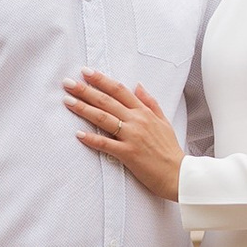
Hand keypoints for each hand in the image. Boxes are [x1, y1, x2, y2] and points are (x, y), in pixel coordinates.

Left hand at [64, 67, 183, 197]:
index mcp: (144, 112)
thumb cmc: (170, 149)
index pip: (119, 90)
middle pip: (107, 101)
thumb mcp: (164, 121)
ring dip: (83, 108)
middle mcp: (136, 120)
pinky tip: (78, 134)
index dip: (102, 80)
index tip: (87, 72)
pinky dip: (91, 139)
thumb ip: (150, 102)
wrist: (178, 173)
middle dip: (85, 90)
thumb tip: (138, 86)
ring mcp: (132, 136)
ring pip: (103, 118)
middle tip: (68, 83)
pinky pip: (106, 144)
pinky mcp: (128, 153)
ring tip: (68, 101)